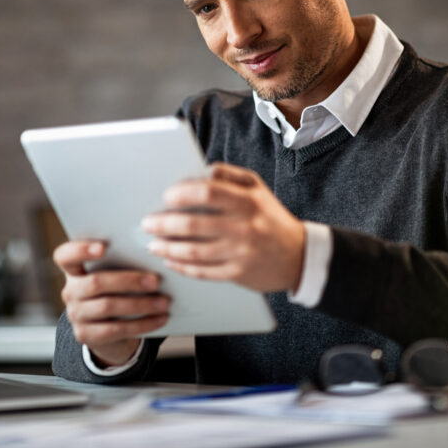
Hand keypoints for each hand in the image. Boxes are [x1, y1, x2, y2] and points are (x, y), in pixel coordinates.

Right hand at [53, 239, 169, 365]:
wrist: (108, 331)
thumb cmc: (116, 292)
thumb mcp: (114, 276)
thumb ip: (123, 264)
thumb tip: (154, 257)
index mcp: (74, 270)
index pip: (65, 256)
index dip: (80, 250)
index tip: (103, 247)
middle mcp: (70, 291)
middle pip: (95, 282)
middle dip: (129, 281)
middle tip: (156, 281)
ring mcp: (75, 314)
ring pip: (107, 306)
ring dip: (140, 304)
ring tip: (164, 302)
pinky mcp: (86, 335)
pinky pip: (115, 329)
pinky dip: (142, 324)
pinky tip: (160, 319)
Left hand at [141, 162, 305, 292]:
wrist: (299, 256)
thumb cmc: (270, 217)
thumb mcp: (256, 187)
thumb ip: (226, 175)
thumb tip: (195, 172)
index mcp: (248, 201)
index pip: (208, 192)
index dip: (182, 193)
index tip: (166, 196)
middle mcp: (244, 227)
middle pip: (193, 225)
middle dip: (163, 224)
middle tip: (147, 222)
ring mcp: (241, 253)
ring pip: (194, 251)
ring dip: (167, 247)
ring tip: (152, 242)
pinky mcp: (237, 274)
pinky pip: (202, 271)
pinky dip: (181, 266)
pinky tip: (169, 259)